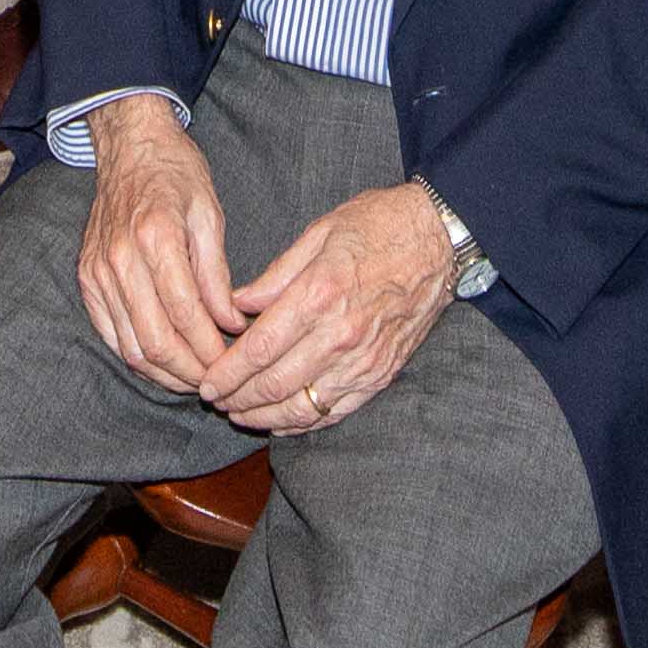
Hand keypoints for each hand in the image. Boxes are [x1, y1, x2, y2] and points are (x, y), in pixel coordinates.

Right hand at [73, 95, 245, 391]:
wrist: (129, 148)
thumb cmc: (175, 174)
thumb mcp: (209, 214)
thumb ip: (217, 274)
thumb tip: (232, 324)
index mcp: (155, 237)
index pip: (185, 315)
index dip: (211, 349)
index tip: (235, 363)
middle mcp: (120, 259)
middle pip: (155, 341)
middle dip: (191, 372)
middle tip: (219, 382)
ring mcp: (98, 272)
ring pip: (130, 347)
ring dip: (166, 373)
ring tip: (196, 379)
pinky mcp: (87, 279)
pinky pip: (110, 335)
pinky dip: (138, 357)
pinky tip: (165, 364)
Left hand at [195, 179, 457, 434]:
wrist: (441, 238)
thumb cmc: (379, 226)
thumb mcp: (320, 233)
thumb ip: (275, 276)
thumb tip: (237, 304)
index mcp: (320, 293)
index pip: (260, 348)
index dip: (227, 372)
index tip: (207, 382)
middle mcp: (342, 333)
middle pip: (276, 383)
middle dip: (237, 399)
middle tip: (215, 401)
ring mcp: (364, 359)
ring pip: (304, 406)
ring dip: (266, 417)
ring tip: (240, 414)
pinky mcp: (382, 373)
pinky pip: (337, 410)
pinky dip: (306, 421)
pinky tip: (283, 421)